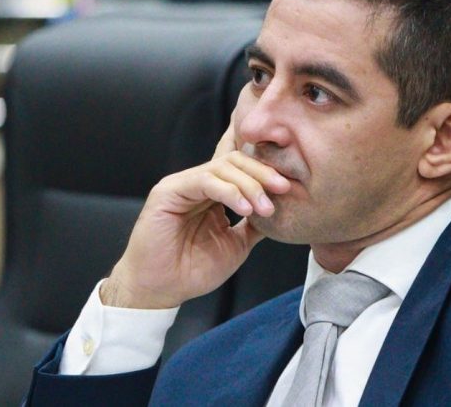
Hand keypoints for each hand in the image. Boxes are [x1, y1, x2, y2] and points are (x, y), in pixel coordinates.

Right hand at [101, 123, 290, 308]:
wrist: (162, 290)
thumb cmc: (193, 270)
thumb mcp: (236, 244)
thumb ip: (254, 226)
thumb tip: (281, 211)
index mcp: (213, 193)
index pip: (241, 167)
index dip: (265, 170)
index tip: (289, 186)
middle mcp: (198, 183)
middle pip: (235, 161)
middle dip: (263, 173)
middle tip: (283, 189)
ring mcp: (182, 184)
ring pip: (222, 167)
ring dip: (249, 185)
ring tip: (265, 208)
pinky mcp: (168, 191)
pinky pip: (204, 180)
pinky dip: (228, 191)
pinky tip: (244, 208)